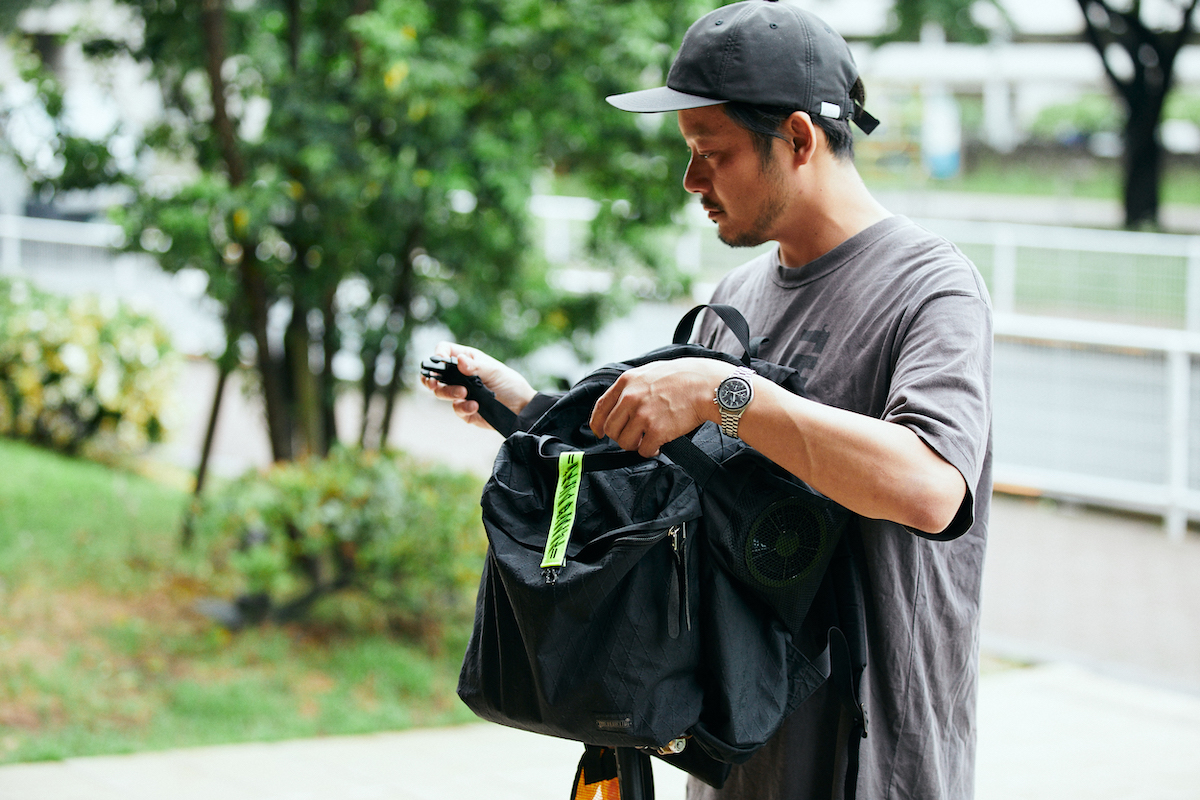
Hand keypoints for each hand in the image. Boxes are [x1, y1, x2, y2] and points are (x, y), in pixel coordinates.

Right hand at [421, 343, 535, 430]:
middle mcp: (459, 376)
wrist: (521, 408)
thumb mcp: (494, 371)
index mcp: (466, 360)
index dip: (438, 354)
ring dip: (449, 392)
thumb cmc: (509, 383)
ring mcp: (460, 393)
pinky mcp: (464, 410)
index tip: (440, 361)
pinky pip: (456, 409)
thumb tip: (459, 360)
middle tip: (434, 383)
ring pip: (441, 392)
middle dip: (430, 378)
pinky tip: (475, 405)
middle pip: (435, 374)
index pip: (444, 351)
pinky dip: (463, 407)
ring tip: (464, 393)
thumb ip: (476, 367)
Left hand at [589, 358, 726, 455]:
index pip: (600, 408)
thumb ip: (632, 386)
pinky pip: (644, 450)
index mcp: (626, 382)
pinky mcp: (656, 430)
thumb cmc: (682, 377)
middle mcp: (630, 398)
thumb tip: (620, 403)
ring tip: (647, 440)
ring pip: (625, 442)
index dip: (597, 424)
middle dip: (621, 436)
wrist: (705, 385)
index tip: (599, 432)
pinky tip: (659, 445)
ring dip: (635, 445)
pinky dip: (650, 451)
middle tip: (634, 436)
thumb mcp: (649, 372)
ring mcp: (643, 415)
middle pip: (611, 429)